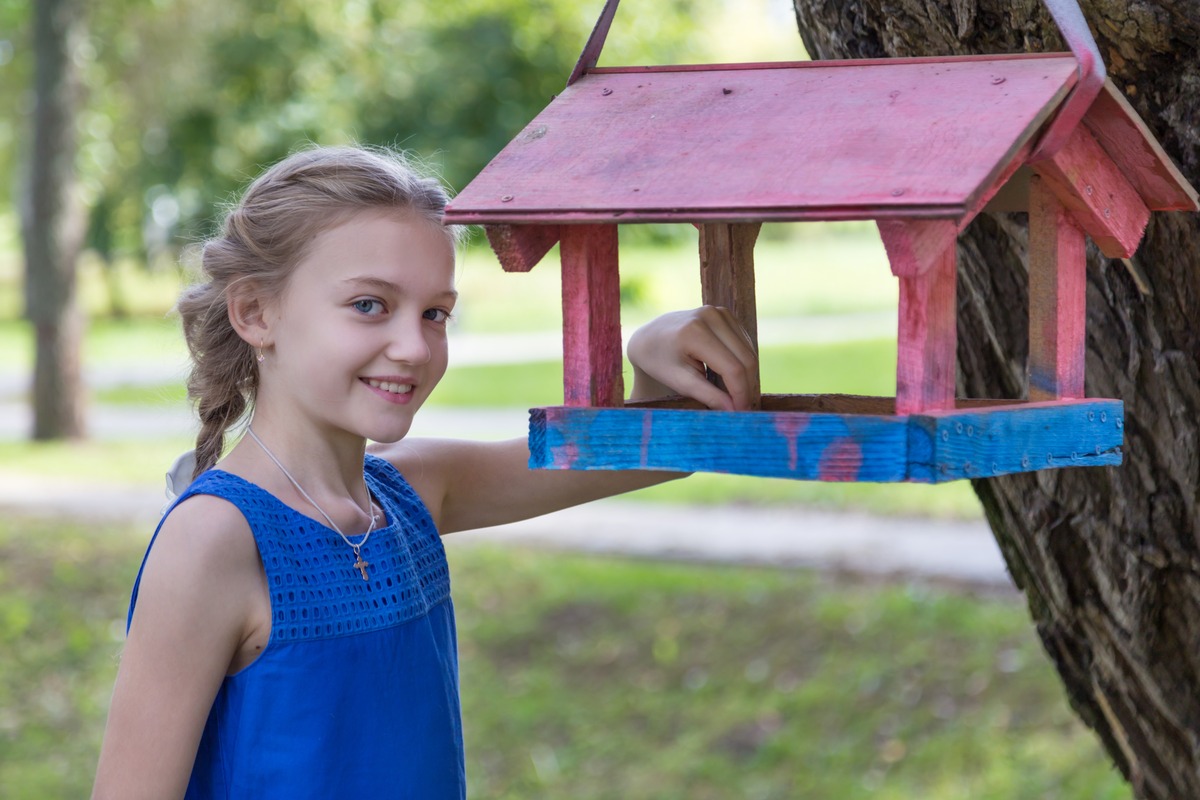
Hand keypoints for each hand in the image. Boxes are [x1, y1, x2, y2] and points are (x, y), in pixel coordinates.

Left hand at [627, 306, 757, 410]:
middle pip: (746, 358)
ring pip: (748, 351)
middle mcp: (711, 316)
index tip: (742, 413)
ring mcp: (720, 312)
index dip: (741, 393)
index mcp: (695, 332)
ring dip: (747, 376)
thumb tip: (734, 411)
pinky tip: (731, 378)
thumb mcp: (680, 382)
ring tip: (735, 395)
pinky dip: (742, 363)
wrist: (649, 338)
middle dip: (747, 387)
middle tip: (743, 409)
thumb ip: (708, 396)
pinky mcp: (725, 314)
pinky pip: (744, 344)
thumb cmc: (660, 362)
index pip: (732, 368)